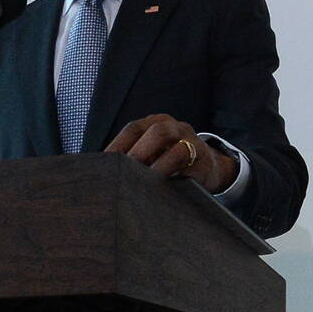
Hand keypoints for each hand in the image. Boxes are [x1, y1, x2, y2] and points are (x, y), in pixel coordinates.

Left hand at [103, 114, 237, 189]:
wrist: (209, 166)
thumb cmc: (170, 160)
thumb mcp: (152, 151)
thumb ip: (133, 156)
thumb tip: (103, 171)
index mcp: (157, 122)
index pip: (134, 128)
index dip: (118, 145)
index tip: (103, 164)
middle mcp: (176, 128)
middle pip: (158, 132)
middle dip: (139, 152)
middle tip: (124, 172)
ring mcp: (194, 144)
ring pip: (178, 150)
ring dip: (159, 167)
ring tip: (145, 182)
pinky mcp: (205, 164)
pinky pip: (191, 171)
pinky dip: (176, 180)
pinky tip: (163, 190)